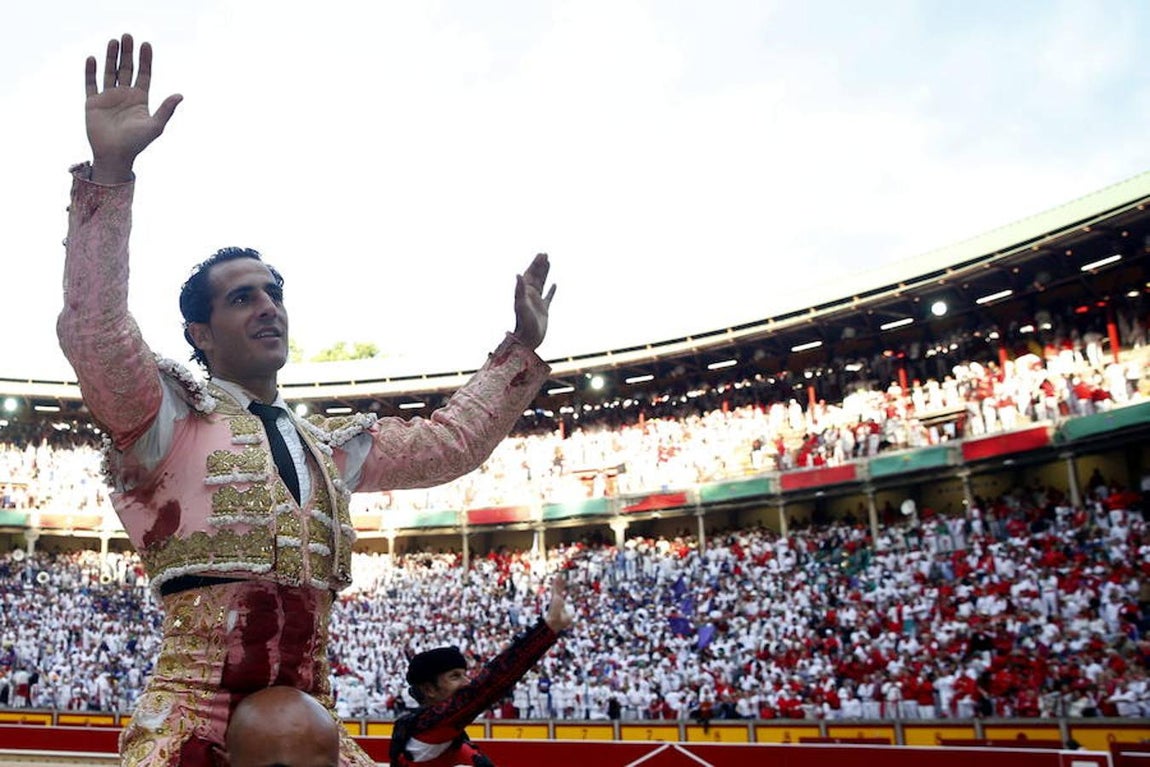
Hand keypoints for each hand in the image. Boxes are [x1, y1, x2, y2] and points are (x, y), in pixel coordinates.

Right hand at [85, 34, 182, 183]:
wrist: (114, 155)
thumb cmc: (137, 143)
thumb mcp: (155, 126)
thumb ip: (166, 110)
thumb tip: (181, 95)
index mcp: (140, 99)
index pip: (144, 74)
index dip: (145, 60)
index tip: (146, 44)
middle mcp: (125, 95)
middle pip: (127, 68)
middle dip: (127, 53)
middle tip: (127, 36)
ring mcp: (108, 97)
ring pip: (110, 71)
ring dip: (110, 56)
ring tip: (113, 41)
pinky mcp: (93, 102)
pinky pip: (91, 83)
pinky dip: (90, 71)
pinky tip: (92, 58)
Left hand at [511, 253, 556, 350]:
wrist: (528, 341)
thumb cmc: (524, 324)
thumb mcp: (521, 306)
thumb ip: (519, 290)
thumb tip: (518, 274)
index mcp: (524, 293)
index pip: (530, 274)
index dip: (535, 264)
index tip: (541, 254)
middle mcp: (530, 296)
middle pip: (535, 276)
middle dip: (540, 265)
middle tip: (545, 254)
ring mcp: (537, 302)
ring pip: (542, 284)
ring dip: (545, 273)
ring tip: (549, 262)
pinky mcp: (544, 310)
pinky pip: (549, 297)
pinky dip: (552, 290)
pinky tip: (555, 284)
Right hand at [544, 573, 572, 632]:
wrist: (555, 623)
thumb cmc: (561, 622)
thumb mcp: (569, 616)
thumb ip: (571, 613)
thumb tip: (573, 612)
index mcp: (559, 602)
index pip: (560, 592)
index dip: (562, 586)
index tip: (563, 582)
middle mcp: (557, 599)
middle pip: (559, 588)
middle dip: (560, 582)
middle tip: (561, 575)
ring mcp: (555, 597)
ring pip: (557, 586)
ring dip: (558, 580)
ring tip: (560, 573)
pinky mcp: (555, 597)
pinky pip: (556, 587)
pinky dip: (556, 582)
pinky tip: (558, 576)